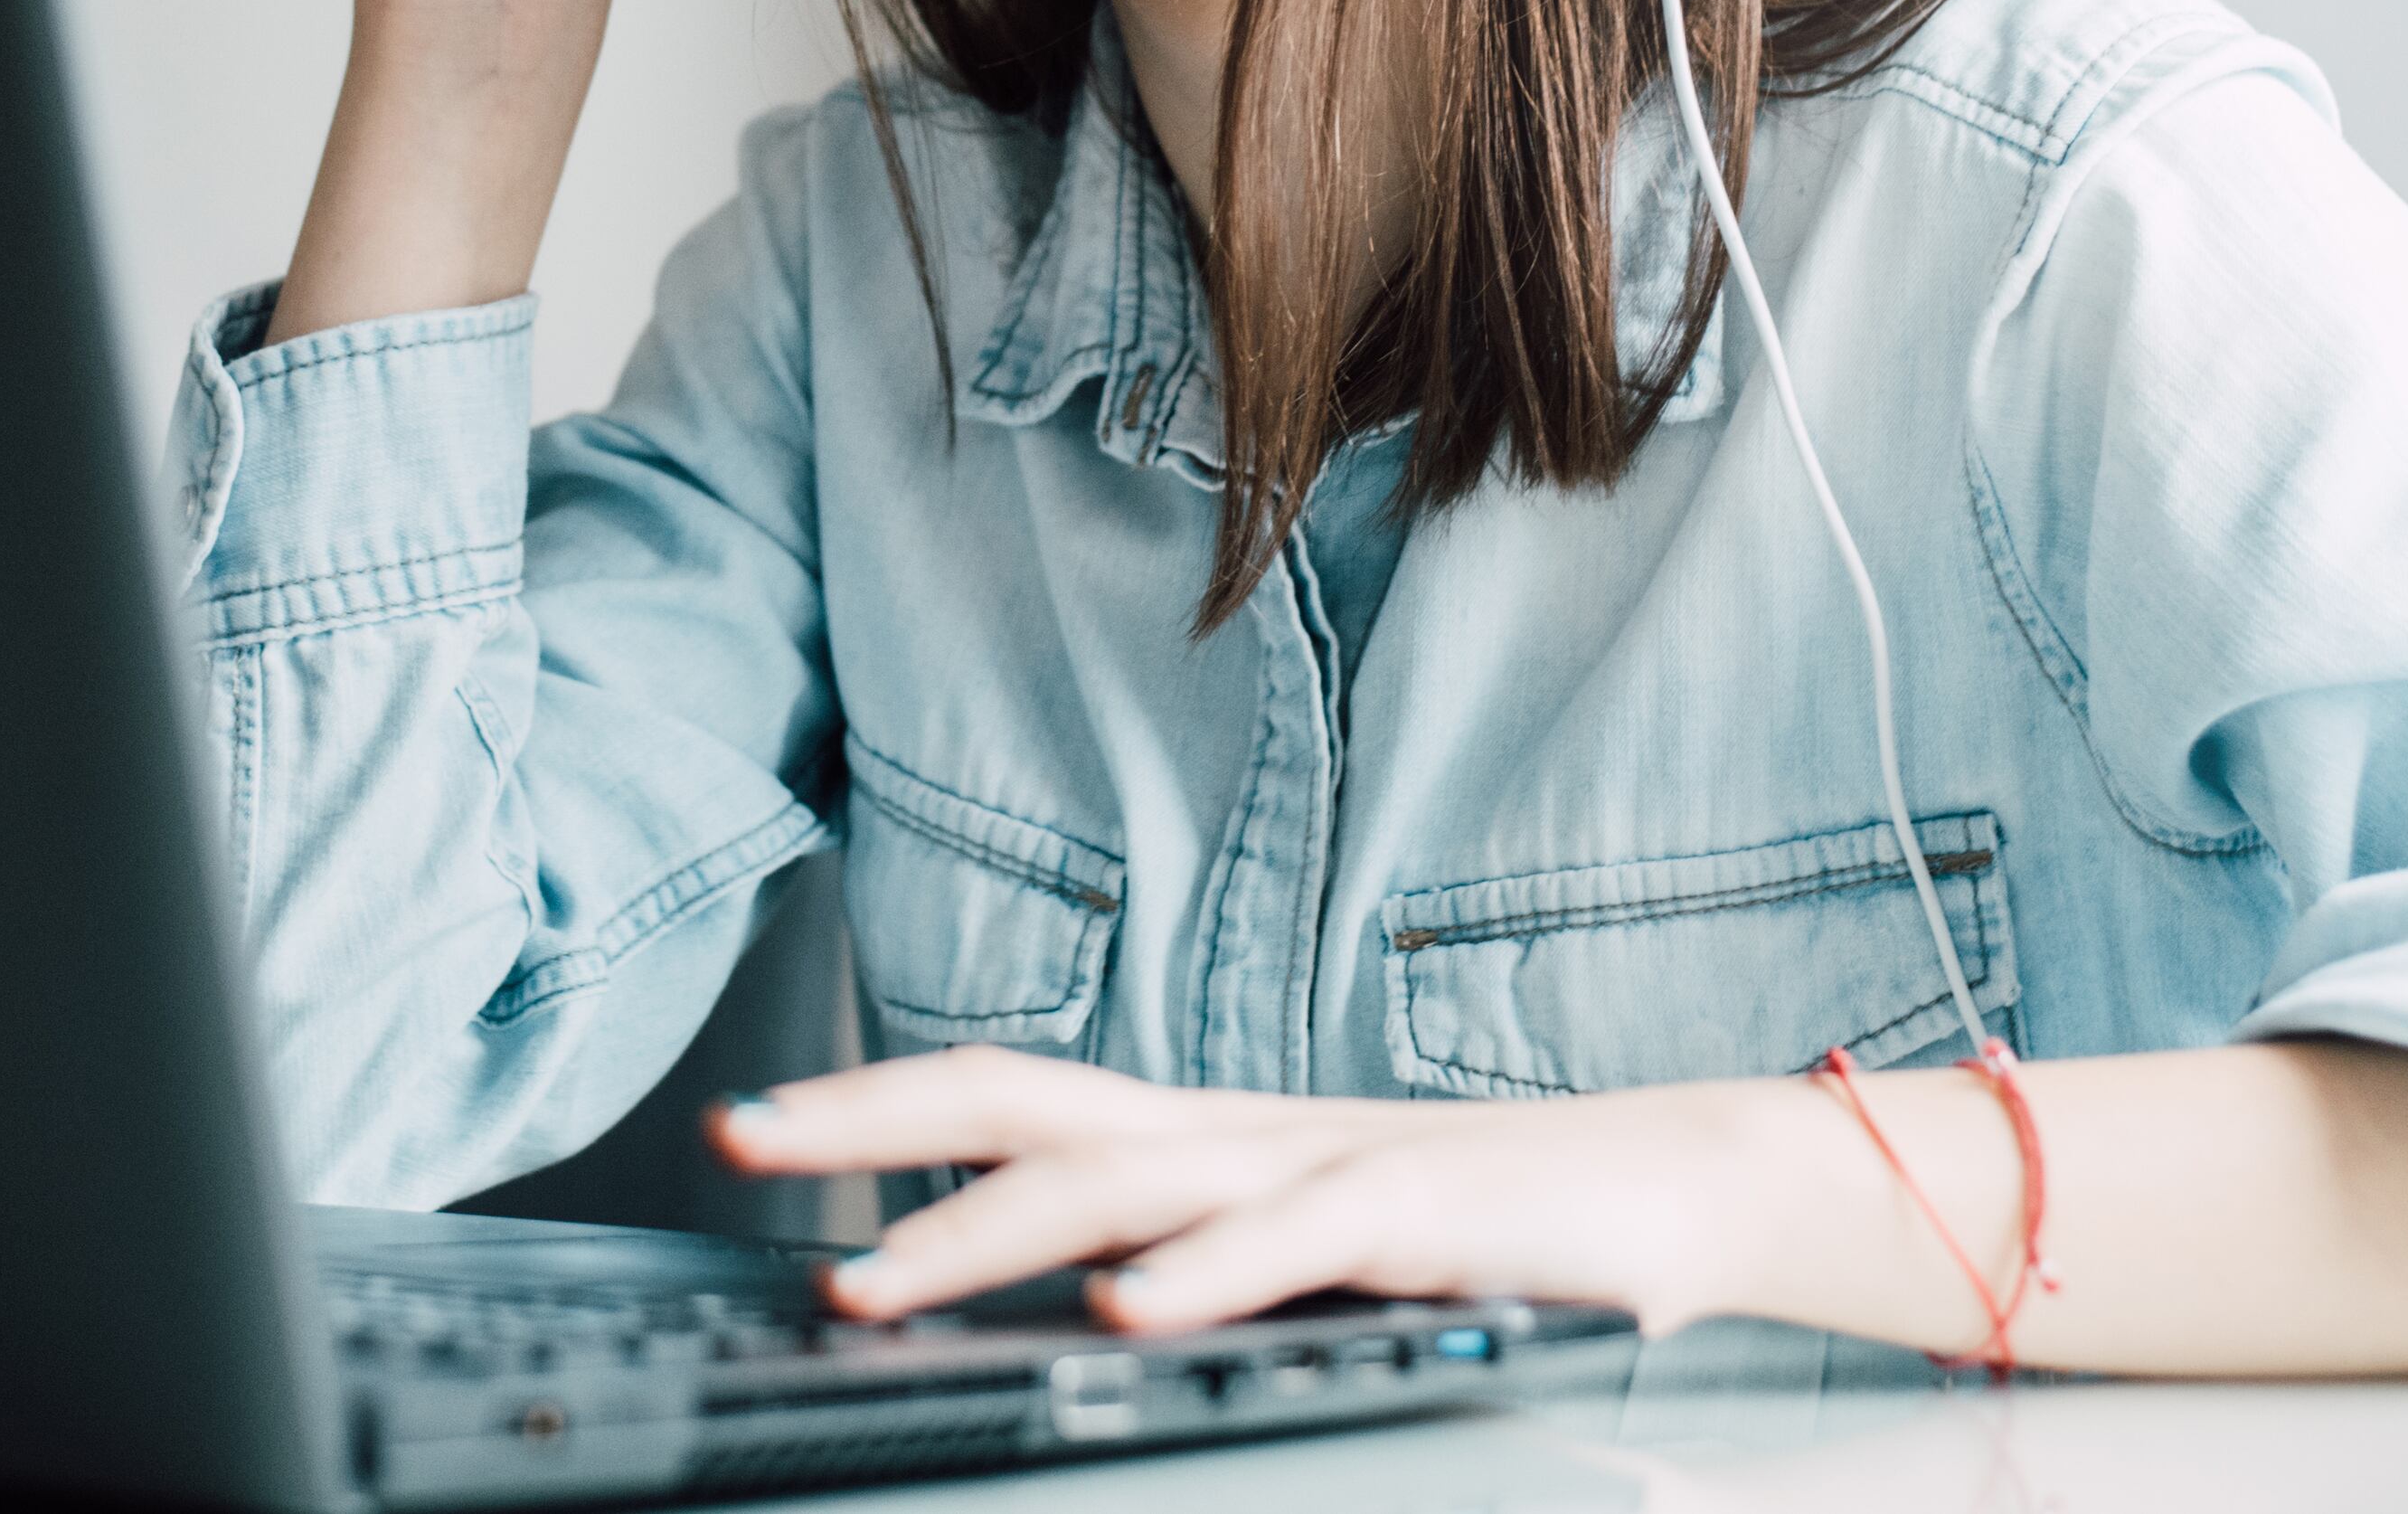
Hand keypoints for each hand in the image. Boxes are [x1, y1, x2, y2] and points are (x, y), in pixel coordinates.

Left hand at [707, 1046, 1769, 1338]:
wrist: (1665, 1182)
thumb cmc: (1469, 1220)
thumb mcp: (1284, 1239)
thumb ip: (1170, 1254)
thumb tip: (1032, 1295)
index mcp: (1193, 1138)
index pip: (1000, 1095)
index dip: (868, 1102)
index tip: (745, 1124)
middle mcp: (1230, 1132)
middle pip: (1019, 1104)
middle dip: (867, 1121)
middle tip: (742, 1136)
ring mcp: (1317, 1162)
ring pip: (1121, 1179)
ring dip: (982, 1229)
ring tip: (873, 1282)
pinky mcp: (1416, 1211)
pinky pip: (1292, 1239)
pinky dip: (1201, 1275)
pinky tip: (1128, 1313)